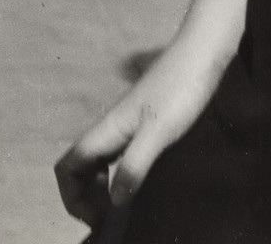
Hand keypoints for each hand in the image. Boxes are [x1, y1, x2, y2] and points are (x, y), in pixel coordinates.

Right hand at [55, 42, 216, 228]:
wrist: (202, 53)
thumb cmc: (182, 87)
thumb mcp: (159, 132)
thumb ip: (133, 165)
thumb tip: (115, 201)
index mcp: (107, 129)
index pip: (68, 166)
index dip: (72, 196)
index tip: (99, 217)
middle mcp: (111, 126)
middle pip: (78, 165)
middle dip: (84, 196)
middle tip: (111, 218)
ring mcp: (128, 123)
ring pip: (98, 160)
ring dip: (101, 186)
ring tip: (124, 205)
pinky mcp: (146, 122)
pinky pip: (118, 154)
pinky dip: (119, 174)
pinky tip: (141, 181)